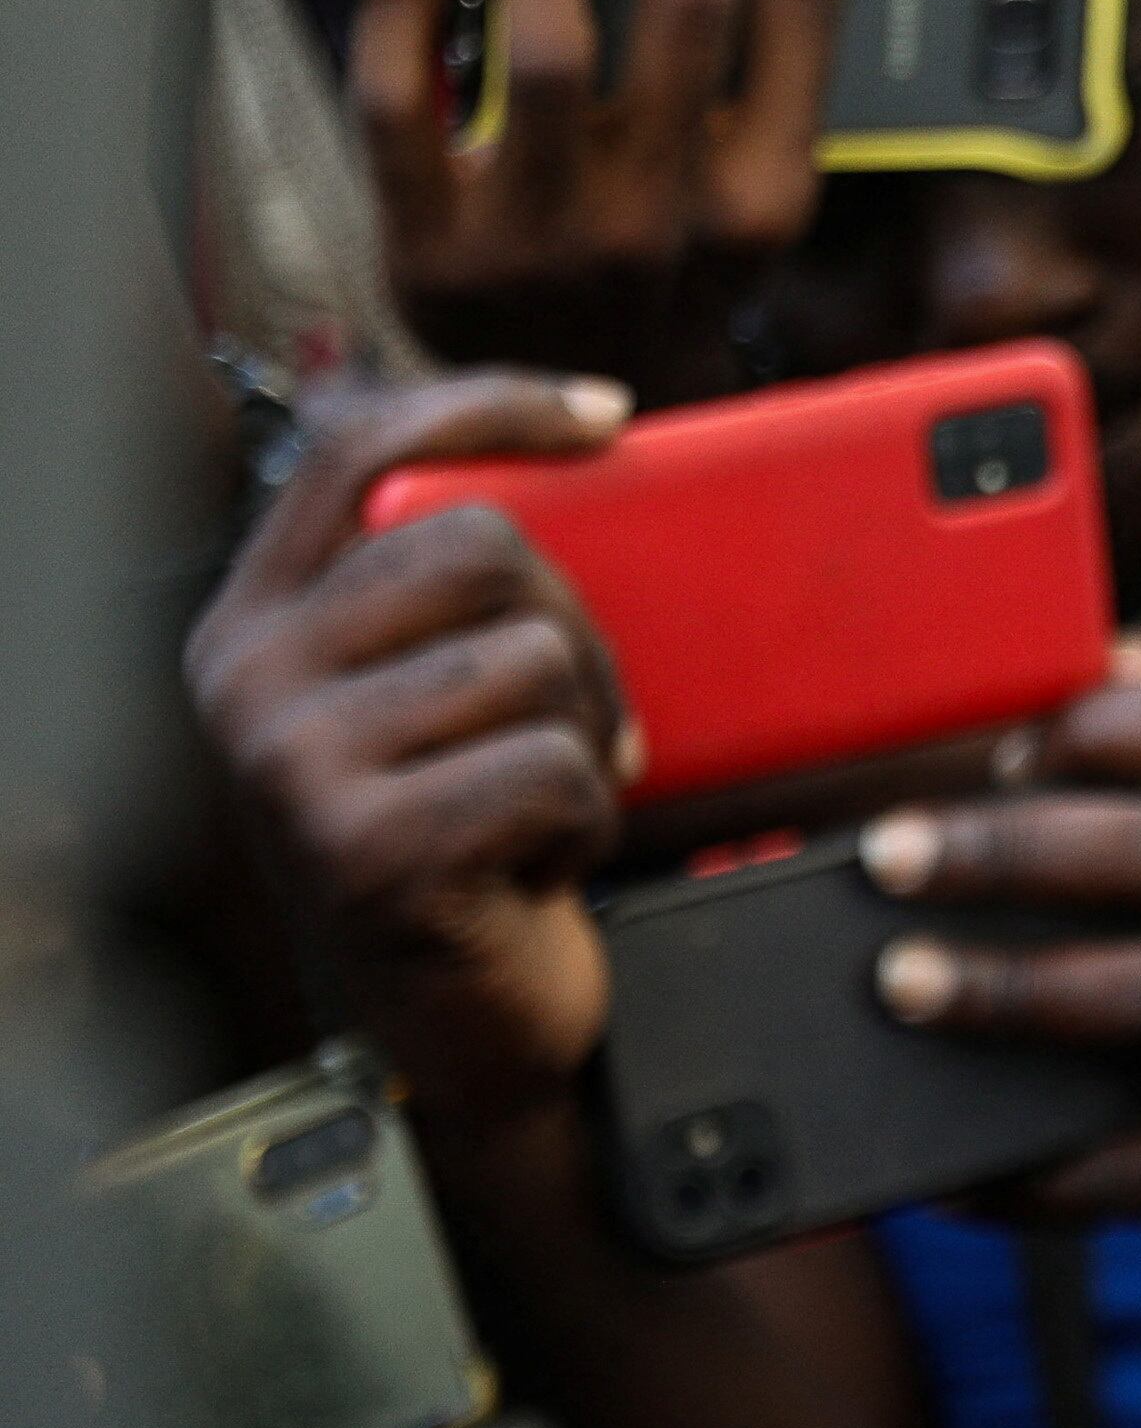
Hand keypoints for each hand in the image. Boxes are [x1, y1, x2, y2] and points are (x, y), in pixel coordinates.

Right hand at [188, 373, 640, 1120]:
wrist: (474, 1022)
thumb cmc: (482, 841)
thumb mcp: (446, 697)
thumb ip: (459, 593)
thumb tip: (588, 448)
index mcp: (259, 621)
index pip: (359, 451)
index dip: (488, 405)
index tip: (609, 420)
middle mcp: (244, 680)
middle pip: (481, 544)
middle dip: (580, 629)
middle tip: (579, 721)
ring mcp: (292, 766)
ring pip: (533, 657)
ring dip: (587, 735)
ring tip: (542, 801)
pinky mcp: (366, 850)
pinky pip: (555, 768)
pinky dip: (589, 819)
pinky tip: (535, 863)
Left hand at [350, 0, 848, 385]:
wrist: (592, 432)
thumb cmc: (677, 285)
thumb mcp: (755, 203)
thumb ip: (764, 87)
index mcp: (766, 198)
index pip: (806, 6)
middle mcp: (670, 218)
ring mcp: (547, 236)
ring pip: (548, 35)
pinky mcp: (434, 247)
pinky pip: (407, 92)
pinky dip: (407, 3)